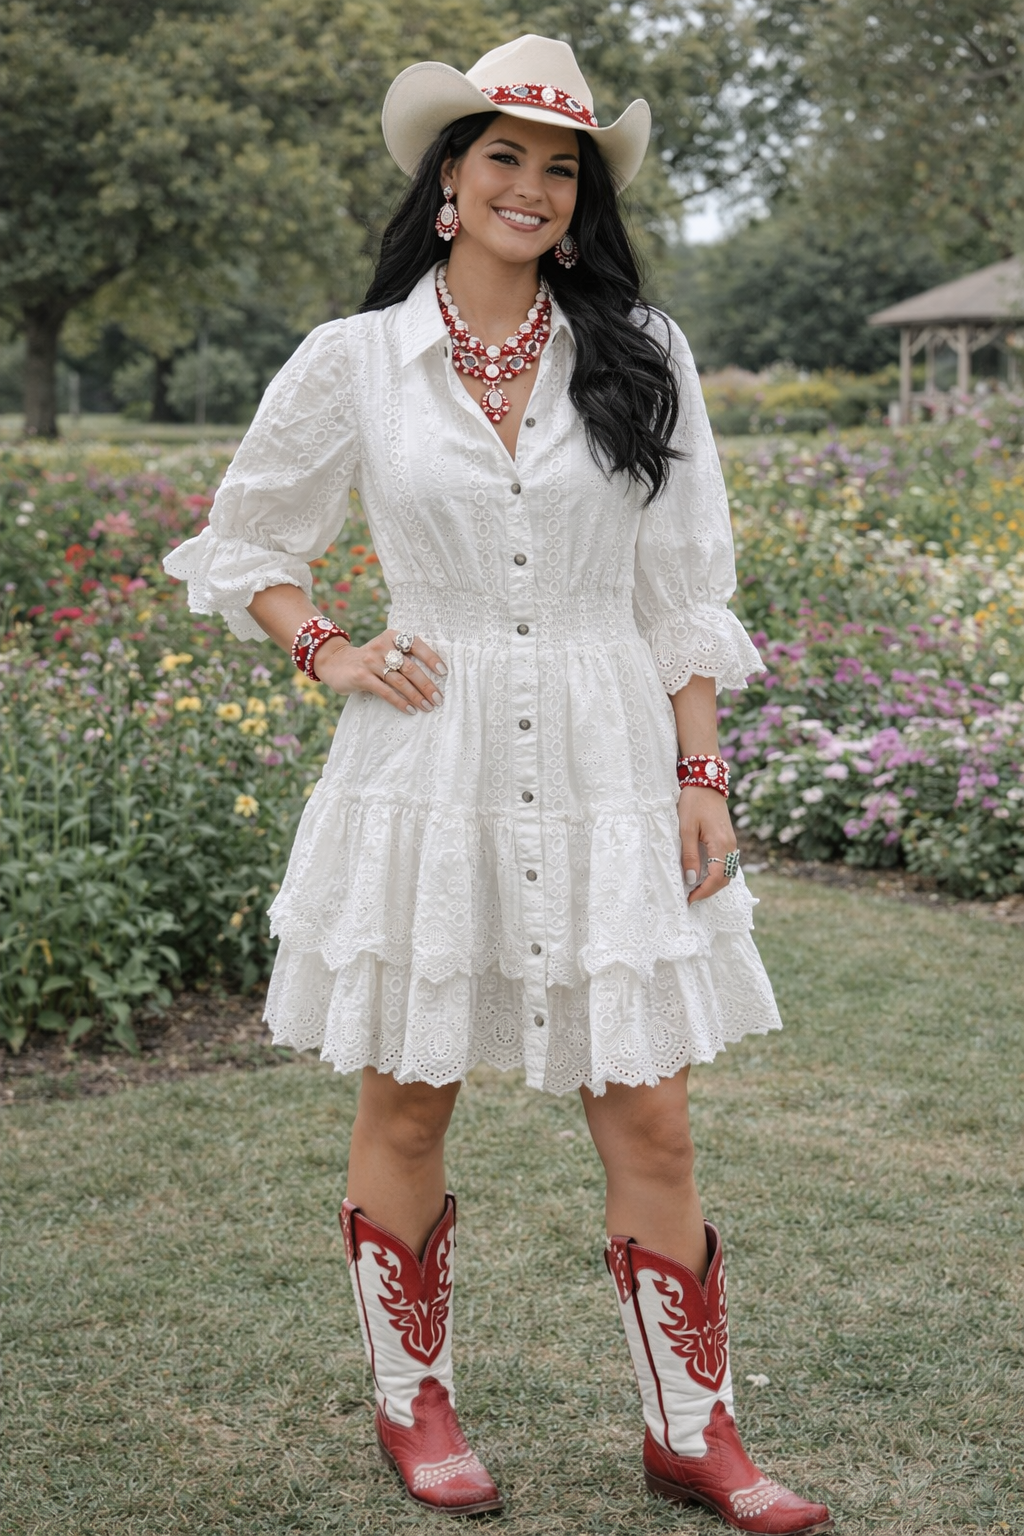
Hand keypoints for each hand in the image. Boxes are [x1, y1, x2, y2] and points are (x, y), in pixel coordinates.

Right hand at [312, 629, 447, 713]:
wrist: (335, 662)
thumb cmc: (369, 660)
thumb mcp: (385, 650)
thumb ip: (403, 656)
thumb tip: (433, 675)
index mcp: (392, 636)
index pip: (416, 644)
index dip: (431, 658)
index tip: (443, 672)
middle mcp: (382, 646)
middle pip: (410, 667)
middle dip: (426, 685)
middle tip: (438, 698)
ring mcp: (371, 661)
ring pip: (400, 681)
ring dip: (416, 696)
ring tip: (427, 706)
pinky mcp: (362, 676)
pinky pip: (385, 691)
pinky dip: (400, 702)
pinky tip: (410, 710)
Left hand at [678, 787, 736, 903]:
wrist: (706, 782)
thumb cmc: (693, 803)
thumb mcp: (686, 829)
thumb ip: (690, 855)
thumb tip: (691, 879)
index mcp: (721, 844)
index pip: (717, 878)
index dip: (704, 892)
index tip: (690, 899)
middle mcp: (730, 846)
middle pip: (725, 878)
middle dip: (709, 891)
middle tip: (691, 896)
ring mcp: (731, 842)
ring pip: (727, 871)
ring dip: (713, 883)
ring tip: (696, 888)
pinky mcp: (728, 839)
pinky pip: (726, 862)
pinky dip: (716, 873)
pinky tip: (703, 874)